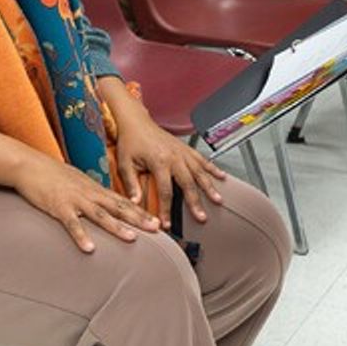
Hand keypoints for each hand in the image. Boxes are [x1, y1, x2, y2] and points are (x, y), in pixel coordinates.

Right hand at [12, 155, 160, 252]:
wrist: (29, 165)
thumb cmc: (52, 174)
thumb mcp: (77, 181)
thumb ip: (91, 193)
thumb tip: (104, 204)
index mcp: (94, 188)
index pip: (123, 202)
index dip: (141, 212)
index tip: (157, 222)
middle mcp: (89, 193)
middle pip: (118, 207)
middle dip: (139, 219)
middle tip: (156, 229)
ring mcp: (75, 200)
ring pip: (100, 215)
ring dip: (117, 227)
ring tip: (132, 238)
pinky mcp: (59, 207)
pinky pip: (72, 224)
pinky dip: (81, 236)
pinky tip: (90, 249)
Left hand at [112, 108, 226, 229]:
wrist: (136, 121)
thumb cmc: (130, 141)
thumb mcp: (124, 163)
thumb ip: (131, 184)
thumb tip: (135, 203)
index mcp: (159, 161)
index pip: (165, 191)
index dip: (167, 210)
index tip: (168, 224)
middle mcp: (174, 157)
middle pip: (188, 184)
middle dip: (195, 202)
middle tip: (202, 218)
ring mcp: (182, 152)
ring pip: (200, 172)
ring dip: (209, 187)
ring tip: (218, 201)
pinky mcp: (186, 148)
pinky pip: (202, 159)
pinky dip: (213, 168)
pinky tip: (222, 177)